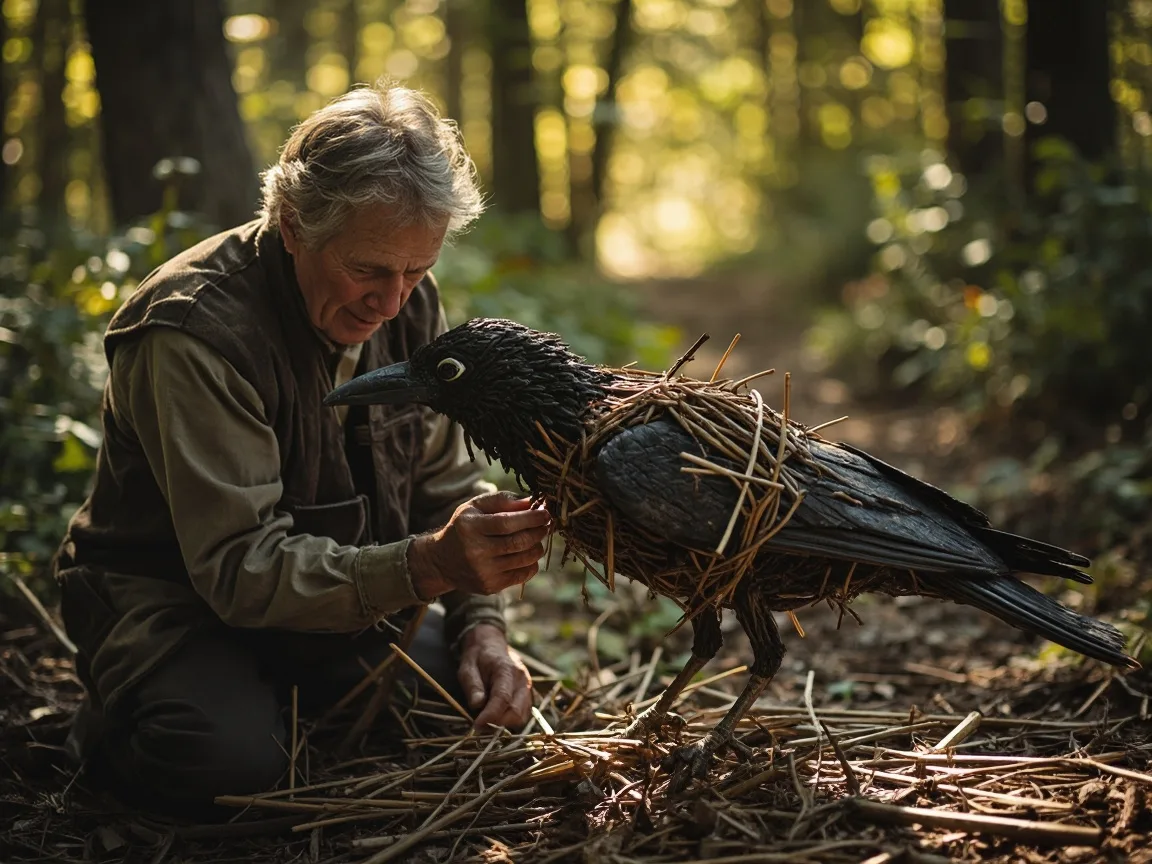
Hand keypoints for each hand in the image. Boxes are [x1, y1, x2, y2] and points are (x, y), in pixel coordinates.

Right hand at [408, 491, 550, 600]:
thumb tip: (533, 501)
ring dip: (538, 547)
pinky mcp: (490, 586)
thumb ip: (503, 501)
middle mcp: (475, 552)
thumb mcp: (476, 507)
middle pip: (518, 542)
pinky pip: (522, 574)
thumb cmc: (464, 527)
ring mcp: (483, 572)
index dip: (530, 518)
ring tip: (538, 538)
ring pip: (524, 559)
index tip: (546, 512)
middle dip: (539, 531)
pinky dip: (532, 563)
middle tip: (547, 524)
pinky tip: (529, 554)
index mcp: (470, 527)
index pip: (506, 523)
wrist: (442, 561)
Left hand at [457, 624, 532, 730]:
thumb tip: (477, 705)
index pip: (503, 698)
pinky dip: (510, 721)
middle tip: (479, 725)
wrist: (492, 646)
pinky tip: (496, 717)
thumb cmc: (478, 657)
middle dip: (497, 723)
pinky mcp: (528, 696)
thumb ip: (472, 685)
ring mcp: (528, 688)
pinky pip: (523, 715)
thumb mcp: (467, 667)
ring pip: (522, 716)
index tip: (477, 726)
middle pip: (516, 711)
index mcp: (507, 670)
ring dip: (504, 724)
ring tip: (487, 720)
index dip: (490, 716)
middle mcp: (522, 680)